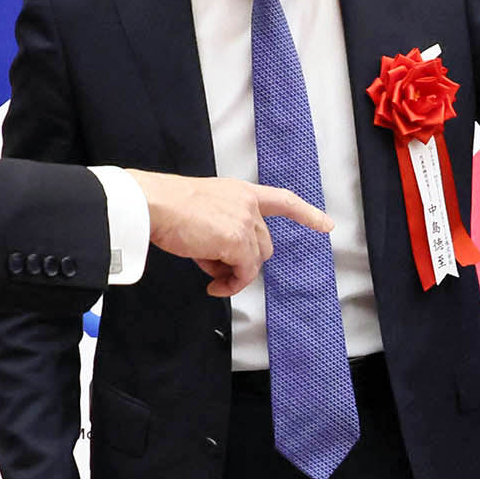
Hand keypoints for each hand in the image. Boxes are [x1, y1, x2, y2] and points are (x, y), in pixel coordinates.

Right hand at [129, 171, 332, 297]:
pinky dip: (231, 284)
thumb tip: (222, 259)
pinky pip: (243, 273)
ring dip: (234, 273)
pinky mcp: (237, 242)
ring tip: (210, 275)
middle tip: (214, 269)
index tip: (327, 225)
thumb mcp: (201, 210)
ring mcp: (245, 222)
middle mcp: (248, 204)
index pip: (282, 200)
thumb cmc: (166, 206)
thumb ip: (221, 228)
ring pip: (254, 260)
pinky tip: (214, 286)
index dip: (307, 213)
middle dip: (243, 260)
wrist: (153, 203)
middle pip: (263, 244)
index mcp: (240, 191)